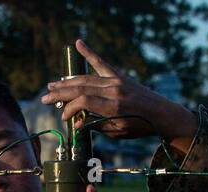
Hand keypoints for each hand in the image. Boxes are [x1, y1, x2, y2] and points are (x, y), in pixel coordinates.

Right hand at [40, 38, 197, 146]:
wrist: (162, 114)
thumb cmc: (140, 127)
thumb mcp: (118, 132)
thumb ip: (96, 125)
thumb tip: (76, 122)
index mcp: (114, 107)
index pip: (84, 102)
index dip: (70, 109)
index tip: (64, 117)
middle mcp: (114, 91)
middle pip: (81, 89)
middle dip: (61, 94)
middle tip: (45, 98)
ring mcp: (117, 81)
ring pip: (86, 79)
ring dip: (67, 82)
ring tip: (52, 85)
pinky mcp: (120, 76)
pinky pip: (102, 63)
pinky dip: (90, 53)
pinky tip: (78, 43)